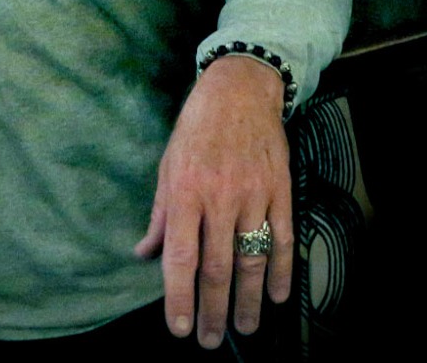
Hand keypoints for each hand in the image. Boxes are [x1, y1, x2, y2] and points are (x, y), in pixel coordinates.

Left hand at [135, 55, 290, 347]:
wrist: (240, 90)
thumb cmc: (196, 129)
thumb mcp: (167, 166)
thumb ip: (159, 215)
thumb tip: (143, 255)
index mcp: (185, 192)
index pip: (180, 257)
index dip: (179, 297)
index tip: (180, 329)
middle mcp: (219, 198)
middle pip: (217, 267)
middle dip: (213, 310)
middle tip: (211, 341)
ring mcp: (254, 195)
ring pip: (251, 259)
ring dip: (247, 300)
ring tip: (244, 328)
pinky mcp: (280, 190)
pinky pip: (282, 238)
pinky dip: (281, 270)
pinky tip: (276, 295)